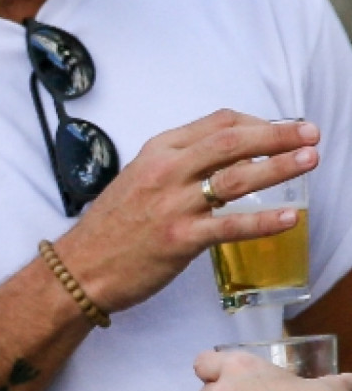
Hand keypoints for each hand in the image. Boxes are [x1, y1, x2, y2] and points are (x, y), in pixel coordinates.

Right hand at [57, 111, 318, 314]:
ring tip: (309, 161)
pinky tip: (289, 218)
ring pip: (236, 178)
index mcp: (158, 150)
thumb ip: (178, 165)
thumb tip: (226, 160)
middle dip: (277, 135)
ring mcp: (173, 205)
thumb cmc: (112, 227)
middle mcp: (167, 171)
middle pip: (232, 142)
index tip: (281, 130)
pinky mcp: (179, 240)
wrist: (80, 267)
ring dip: (279, 168)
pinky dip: (263, 221)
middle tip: (311, 134)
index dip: (256, 123)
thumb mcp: (139, 178)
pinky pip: (230, 227)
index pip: (217, 123)